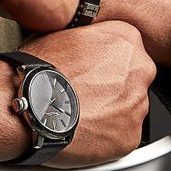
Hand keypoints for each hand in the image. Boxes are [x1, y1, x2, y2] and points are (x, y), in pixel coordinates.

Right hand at [0, 19, 155, 170]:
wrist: (30, 102)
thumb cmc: (40, 68)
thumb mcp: (69, 34)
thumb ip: (92, 41)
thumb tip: (88, 48)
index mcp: (127, 38)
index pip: (127, 51)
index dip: (107, 63)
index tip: (93, 71)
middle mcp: (140, 70)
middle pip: (133, 80)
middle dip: (114, 88)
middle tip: (86, 93)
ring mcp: (137, 105)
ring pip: (129, 110)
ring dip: (110, 112)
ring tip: (80, 112)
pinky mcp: (130, 137)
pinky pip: (122, 136)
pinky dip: (106, 136)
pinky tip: (83, 129)